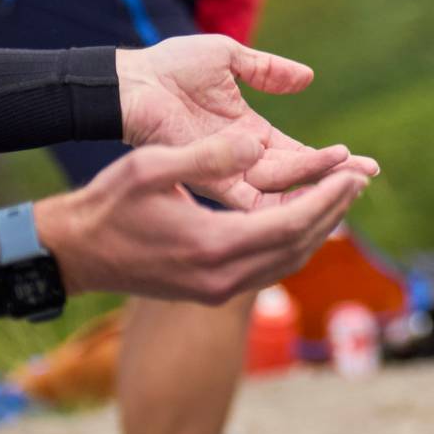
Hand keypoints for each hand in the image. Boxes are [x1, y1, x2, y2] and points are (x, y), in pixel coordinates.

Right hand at [32, 133, 370, 306]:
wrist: (74, 254)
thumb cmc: (107, 206)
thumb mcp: (150, 168)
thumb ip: (206, 156)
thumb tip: (256, 143)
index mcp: (212, 247)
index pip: (291, 225)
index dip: (328, 199)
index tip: (354, 173)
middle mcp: (221, 278)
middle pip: (299, 246)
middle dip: (334, 211)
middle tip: (359, 179)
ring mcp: (217, 290)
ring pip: (287, 261)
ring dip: (318, 228)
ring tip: (340, 194)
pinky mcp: (211, 291)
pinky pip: (269, 268)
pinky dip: (293, 241)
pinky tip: (303, 216)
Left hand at [116, 35, 377, 208]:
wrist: (130, 81)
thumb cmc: (170, 66)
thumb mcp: (229, 58)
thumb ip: (267, 70)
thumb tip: (307, 78)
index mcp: (248, 133)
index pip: (298, 153)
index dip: (330, 160)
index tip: (365, 164)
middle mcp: (241, 157)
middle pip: (297, 176)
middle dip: (334, 176)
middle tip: (369, 175)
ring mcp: (224, 168)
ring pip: (279, 187)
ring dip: (313, 182)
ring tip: (347, 175)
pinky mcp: (207, 174)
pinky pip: (247, 194)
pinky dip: (278, 194)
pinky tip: (307, 186)